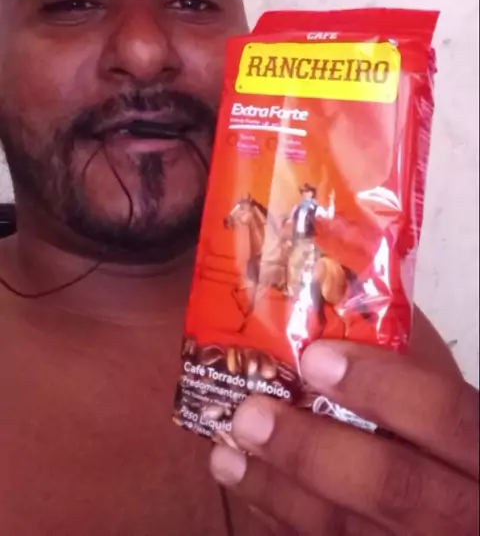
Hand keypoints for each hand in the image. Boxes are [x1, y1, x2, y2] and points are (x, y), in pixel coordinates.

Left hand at [210, 341, 477, 534]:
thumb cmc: (456, 442)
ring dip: (281, 494)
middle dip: (313, 451)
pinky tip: (252, 495)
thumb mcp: (449, 394)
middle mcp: (468, 510)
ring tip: (226, 458)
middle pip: (394, 487)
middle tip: (250, 415)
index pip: (448, 417)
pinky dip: (288, 524)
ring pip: (353, 534)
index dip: (384, 387)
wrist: (467, 512)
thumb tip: (338, 307)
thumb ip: (414, 364)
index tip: (315, 357)